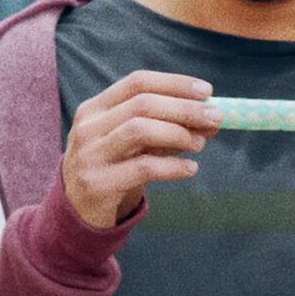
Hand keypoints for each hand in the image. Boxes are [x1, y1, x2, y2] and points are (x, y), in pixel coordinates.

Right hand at [63, 71, 222, 228]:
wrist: (78, 213)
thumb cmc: (114, 169)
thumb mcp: (136, 144)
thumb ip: (168, 128)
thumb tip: (211, 118)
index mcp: (95, 108)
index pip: (138, 82)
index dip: (175, 83)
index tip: (207, 91)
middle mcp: (88, 127)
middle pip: (143, 104)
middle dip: (185, 108)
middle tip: (215, 118)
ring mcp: (90, 155)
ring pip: (139, 130)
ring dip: (178, 134)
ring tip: (200, 144)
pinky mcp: (97, 184)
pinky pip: (142, 167)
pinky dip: (172, 166)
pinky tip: (190, 169)